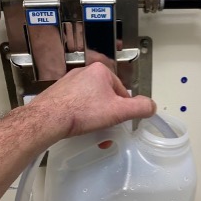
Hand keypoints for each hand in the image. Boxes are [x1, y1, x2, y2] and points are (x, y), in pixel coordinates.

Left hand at [28, 62, 155, 142]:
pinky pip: (75, 102)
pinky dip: (80, 113)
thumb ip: (140, 108)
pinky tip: (77, 124)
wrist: (48, 119)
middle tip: (105, 129)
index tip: (118, 122)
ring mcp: (69, 81)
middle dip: (108, 114)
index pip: (121, 91)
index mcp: (100, 71)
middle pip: (105, 96)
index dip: (123, 108)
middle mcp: (84, 72)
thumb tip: (152, 106)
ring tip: (91, 129)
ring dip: (95, 115)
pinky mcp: (57, 91)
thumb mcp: (118, 111)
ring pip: (90, 101)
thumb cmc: (84, 112)